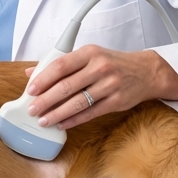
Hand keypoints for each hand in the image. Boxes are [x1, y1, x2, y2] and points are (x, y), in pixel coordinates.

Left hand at [25, 45, 177, 130]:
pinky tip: (62, 124)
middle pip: (66, 86)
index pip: (60, 65)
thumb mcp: (89, 56)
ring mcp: (109, 85)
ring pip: (77, 102)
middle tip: (32, 109)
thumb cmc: (112, 63)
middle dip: (46, 100)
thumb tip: (31, 72)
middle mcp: (99, 68)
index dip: (43, 79)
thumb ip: (61, 64)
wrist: (146, 72)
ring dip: (57, 113)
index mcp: (89, 53)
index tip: (31, 90)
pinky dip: (73, 120)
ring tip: (44, 120)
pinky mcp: (116, 102)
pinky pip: (90, 113)